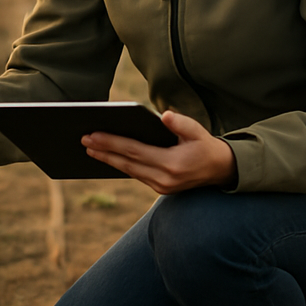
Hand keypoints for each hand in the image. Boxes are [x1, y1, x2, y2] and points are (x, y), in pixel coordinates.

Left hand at [81, 110, 235, 192]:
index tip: (92, 135)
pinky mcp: (160, 188)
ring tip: (90, 147)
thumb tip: (164, 116)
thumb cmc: (206, 145)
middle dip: (103, 151)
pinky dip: (120, 165)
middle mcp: (164, 179)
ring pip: (129, 170)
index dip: (112, 143)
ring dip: (108, 159)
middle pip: (127, 163)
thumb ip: (181, 124)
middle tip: (83, 140)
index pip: (134, 151)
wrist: (222, 170)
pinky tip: (107, 156)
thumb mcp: (198, 131)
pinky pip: (135, 174)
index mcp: (172, 164)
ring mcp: (161, 187)